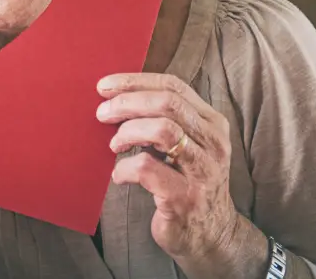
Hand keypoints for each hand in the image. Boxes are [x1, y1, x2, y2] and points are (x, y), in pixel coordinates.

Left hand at [96, 73, 267, 276]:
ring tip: (114, 145)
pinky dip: (125, 168)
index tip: (104, 86)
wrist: (210, 234)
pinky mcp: (185, 197)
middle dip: (127, 104)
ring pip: (162, 130)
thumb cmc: (186, 182)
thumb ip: (164, 120)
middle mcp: (213, 143)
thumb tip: (116, 97)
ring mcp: (203, 171)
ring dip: (128, 133)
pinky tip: (119, 175)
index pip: (173, 86)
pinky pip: (147, 169)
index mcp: (211, 123)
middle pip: (167, 103)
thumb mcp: (185, 145)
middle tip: (102, 114)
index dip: (135, 81)